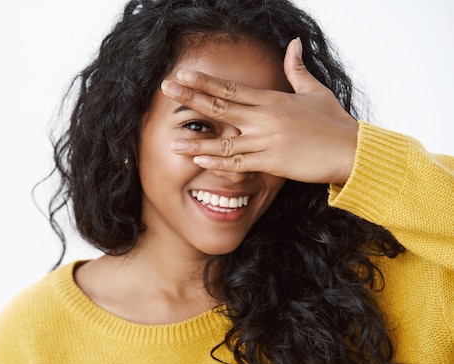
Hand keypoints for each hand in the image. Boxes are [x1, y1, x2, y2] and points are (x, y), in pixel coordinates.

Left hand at [160, 38, 358, 184]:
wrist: (352, 151)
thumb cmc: (334, 122)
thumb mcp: (315, 90)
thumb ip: (297, 69)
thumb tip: (294, 43)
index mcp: (272, 99)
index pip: (231, 87)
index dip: (204, 81)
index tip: (183, 75)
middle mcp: (264, 118)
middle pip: (220, 106)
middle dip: (191, 98)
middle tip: (167, 90)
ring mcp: (266, 141)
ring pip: (224, 141)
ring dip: (197, 142)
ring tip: (172, 142)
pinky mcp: (272, 163)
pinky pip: (239, 164)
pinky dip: (218, 164)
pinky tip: (199, 162)